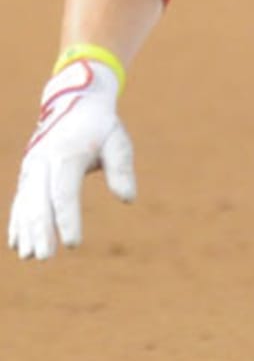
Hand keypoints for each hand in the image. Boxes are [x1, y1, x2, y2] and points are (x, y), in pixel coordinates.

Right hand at [8, 58, 135, 259]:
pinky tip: (18, 242)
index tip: (74, 243)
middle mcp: (43, 161)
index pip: (64, 193)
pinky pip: (20, 199)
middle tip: (45, 258)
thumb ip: (121, 168)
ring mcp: (31, 167)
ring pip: (26, 203)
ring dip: (26, 230)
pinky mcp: (28, 172)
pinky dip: (18, 221)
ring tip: (29, 256)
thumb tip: (128, 198)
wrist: (76, 102)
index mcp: (66, 155)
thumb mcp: (118, 141)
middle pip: (39, 202)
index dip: (67, 220)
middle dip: (41, 231)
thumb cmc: (102, 127)